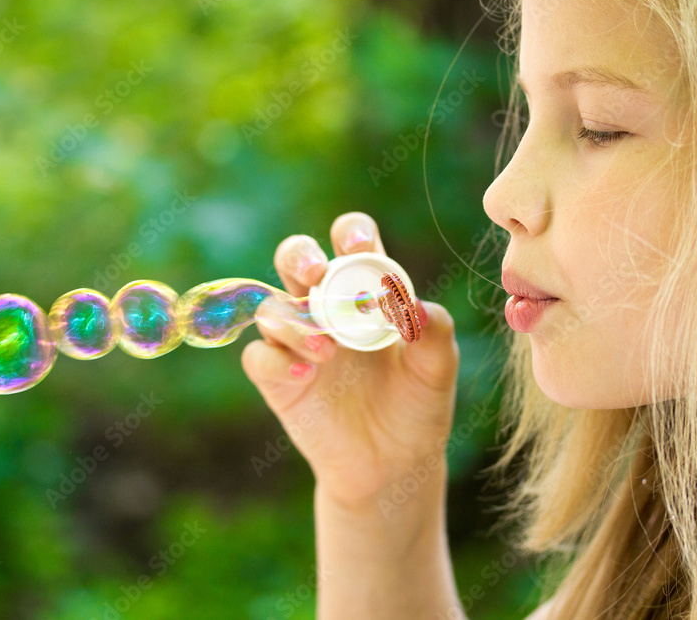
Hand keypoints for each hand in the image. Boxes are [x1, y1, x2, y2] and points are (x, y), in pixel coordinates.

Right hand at [241, 212, 459, 511]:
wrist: (395, 465)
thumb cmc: (417, 405)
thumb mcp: (437, 369)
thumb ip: (434, 333)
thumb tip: (417, 305)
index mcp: (366, 290)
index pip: (351, 243)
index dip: (350, 232)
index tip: (359, 245)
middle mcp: (325, 306)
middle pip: (295, 259)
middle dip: (300, 255)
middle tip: (318, 272)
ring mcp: (297, 342)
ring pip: (272, 308)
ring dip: (295, 322)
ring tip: (327, 351)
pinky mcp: (278, 380)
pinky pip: (259, 358)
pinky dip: (276, 362)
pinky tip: (306, 376)